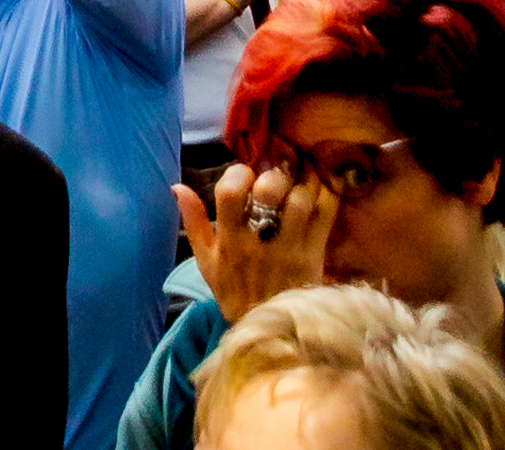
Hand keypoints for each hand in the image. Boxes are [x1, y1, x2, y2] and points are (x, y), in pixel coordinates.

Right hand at [182, 162, 335, 321]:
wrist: (268, 330)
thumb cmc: (234, 292)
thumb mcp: (207, 262)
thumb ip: (193, 222)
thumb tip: (178, 186)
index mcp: (229, 241)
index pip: (229, 193)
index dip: (238, 174)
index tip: (245, 175)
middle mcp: (259, 242)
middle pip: (270, 191)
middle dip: (274, 175)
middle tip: (278, 176)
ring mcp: (291, 249)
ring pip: (301, 200)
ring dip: (302, 184)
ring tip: (300, 182)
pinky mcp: (315, 256)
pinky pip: (325, 216)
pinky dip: (326, 196)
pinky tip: (321, 190)